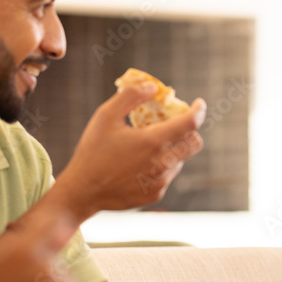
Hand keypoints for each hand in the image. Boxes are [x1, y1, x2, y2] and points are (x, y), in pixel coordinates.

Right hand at [56, 83, 206, 218]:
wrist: (83, 192)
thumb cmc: (92, 151)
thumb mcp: (105, 117)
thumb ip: (130, 97)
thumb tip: (152, 87)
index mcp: (153, 142)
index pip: (190, 124)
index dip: (198, 111)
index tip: (199, 104)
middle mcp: (163, 163)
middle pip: (194, 143)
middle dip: (189, 130)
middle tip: (172, 124)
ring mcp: (161, 181)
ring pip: (181, 159)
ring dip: (173, 148)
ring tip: (148, 145)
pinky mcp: (156, 193)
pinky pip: (168, 175)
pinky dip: (162, 165)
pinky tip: (139, 163)